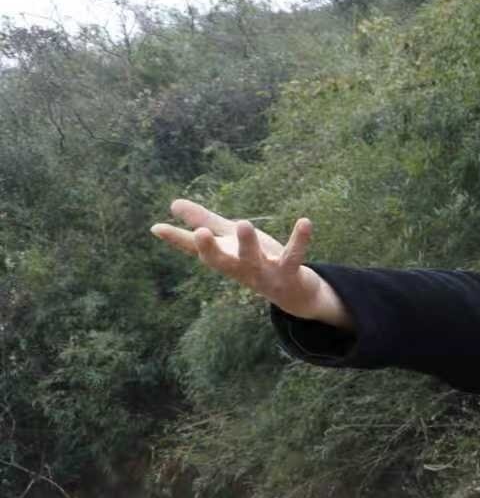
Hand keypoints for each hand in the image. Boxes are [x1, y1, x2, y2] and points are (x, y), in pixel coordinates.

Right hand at [150, 199, 351, 328]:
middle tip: (200, 233)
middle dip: (209, 248)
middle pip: (221, 261)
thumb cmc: (255, 261)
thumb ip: (204, 222)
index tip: (157, 228)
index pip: (196, 250)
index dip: (177, 239)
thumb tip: (172, 204)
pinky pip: (294, 256)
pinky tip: (304, 222)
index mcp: (224, 259)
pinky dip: (299, 240)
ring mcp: (264, 272)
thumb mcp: (229, 240)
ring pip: (254, 260)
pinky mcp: (290, 272)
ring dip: (248, 244)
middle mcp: (240, 268)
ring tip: (243, 223)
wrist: (293, 294)